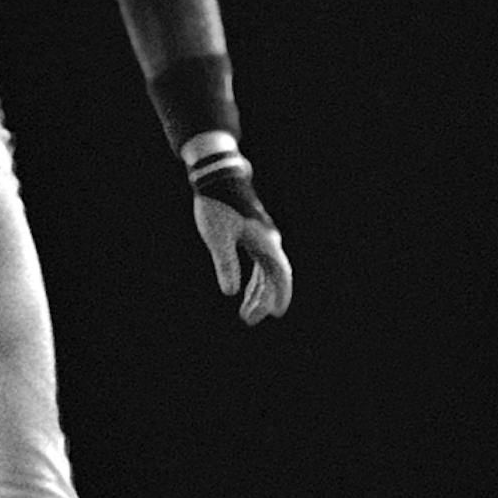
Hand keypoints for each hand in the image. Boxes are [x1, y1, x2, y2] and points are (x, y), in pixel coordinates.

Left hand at [192, 168, 290, 325]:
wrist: (217, 177)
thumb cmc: (217, 206)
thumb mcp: (218, 238)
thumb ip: (226, 264)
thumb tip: (230, 292)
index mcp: (265, 242)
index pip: (280, 274)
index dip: (280, 294)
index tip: (276, 313)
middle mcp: (269, 240)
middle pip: (273, 276)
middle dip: (263, 300)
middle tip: (248, 320)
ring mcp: (263, 237)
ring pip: (266, 271)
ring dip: (258, 292)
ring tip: (245, 313)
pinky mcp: (253, 234)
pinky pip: (260, 263)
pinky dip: (255, 279)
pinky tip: (246, 291)